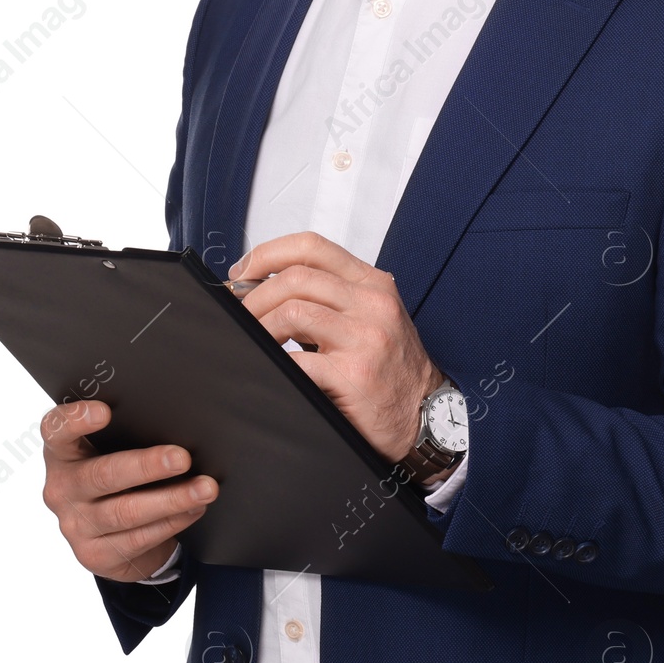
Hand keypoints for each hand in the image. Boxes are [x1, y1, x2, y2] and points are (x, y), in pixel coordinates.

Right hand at [38, 399, 217, 581]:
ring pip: (126, 512)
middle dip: (147, 466)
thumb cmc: (116, 477)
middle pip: (102, 474)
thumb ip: (128, 434)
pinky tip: (193, 509)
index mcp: (62, 453)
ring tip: (204, 488)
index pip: (56, 430)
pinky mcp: (95, 554)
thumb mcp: (111, 450)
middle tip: (182, 458)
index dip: (76, 419)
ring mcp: (75, 525)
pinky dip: (172, 522)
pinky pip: (138, 538)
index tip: (106, 411)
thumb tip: (178, 420)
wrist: (110, 535)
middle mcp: (62, 488)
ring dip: (172, 499)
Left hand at [229, 232, 445, 461]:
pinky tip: (270, 369)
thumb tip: (260, 288)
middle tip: (239, 316)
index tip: (242, 272)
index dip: (267, 254)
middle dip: (254, 296)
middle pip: (295, 277)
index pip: (312, 247)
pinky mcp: (355, 375)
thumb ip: (328, 298)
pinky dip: (274, 363)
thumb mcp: (368, 318)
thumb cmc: (391, 368)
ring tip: (253, 343)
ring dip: (260, 328)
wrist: (425, 416)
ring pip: (292, 312)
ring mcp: (366, 338)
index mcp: (372, 284)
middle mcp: (373, 304)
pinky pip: (297, 361)